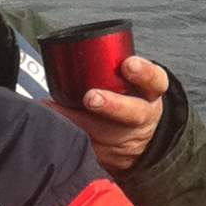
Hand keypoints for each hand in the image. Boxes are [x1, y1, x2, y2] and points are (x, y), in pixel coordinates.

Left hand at [45, 55, 168, 172]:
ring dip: (78, 122)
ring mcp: (127, 140)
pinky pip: (88, 149)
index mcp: (151, 93)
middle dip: (111, 105)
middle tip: (91, 97)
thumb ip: (112, 68)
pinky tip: (51, 129)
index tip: (127, 64)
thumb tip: (73, 48)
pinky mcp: (109, 157)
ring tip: (53, 109)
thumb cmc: (126, 97)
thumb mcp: (131, 82)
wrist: (138, 138)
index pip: (154, 81)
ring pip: (104, 135)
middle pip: (132, 113)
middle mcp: (143, 117)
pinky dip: (69, 138)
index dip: (142, 73)